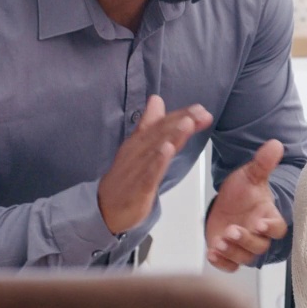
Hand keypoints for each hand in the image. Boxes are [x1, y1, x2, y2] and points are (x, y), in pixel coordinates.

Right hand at [98, 95, 212, 234]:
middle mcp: (138, 152)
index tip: (201, 108)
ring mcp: (138, 169)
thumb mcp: (138, 146)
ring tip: (187, 124)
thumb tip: (156, 99)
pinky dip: (158, 161)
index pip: (161, 125)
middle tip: (201, 113)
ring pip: (156, 150)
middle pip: (161, 134)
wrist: (105, 208)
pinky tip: (167, 150)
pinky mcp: (138, 187)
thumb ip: (150, 123)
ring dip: (172, 135)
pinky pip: (148, 173)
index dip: (181, 115)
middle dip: (181, 121)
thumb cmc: (126, 175)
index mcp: (139, 142)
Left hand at [205, 139, 287, 272]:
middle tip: (232, 230)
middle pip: (260, 246)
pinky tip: (212, 253)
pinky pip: (229, 266)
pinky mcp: (228, 254)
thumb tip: (275, 144)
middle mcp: (258, 234)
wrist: (226, 202)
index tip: (259, 222)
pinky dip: (222, 263)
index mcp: (267, 216)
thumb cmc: (243, 191)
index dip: (270, 228)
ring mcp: (243, 246)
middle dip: (245, 240)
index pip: (278, 228)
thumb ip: (263, 163)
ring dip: (232, 252)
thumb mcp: (250, 175)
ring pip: (245, 258)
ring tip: (219, 242)